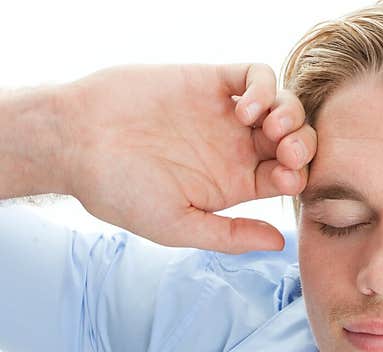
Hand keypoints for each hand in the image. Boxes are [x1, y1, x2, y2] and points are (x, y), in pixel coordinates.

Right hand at [57, 63, 314, 253]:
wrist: (75, 144)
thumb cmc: (120, 193)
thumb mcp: (178, 226)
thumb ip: (230, 235)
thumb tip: (279, 243)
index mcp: (237, 184)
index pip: (291, 178)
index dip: (301, 178)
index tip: (285, 180)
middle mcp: (238, 148)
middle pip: (297, 142)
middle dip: (305, 146)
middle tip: (287, 154)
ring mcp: (226, 113)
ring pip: (285, 106)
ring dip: (292, 115)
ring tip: (269, 128)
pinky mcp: (209, 81)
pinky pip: (255, 74)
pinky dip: (264, 87)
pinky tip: (246, 107)